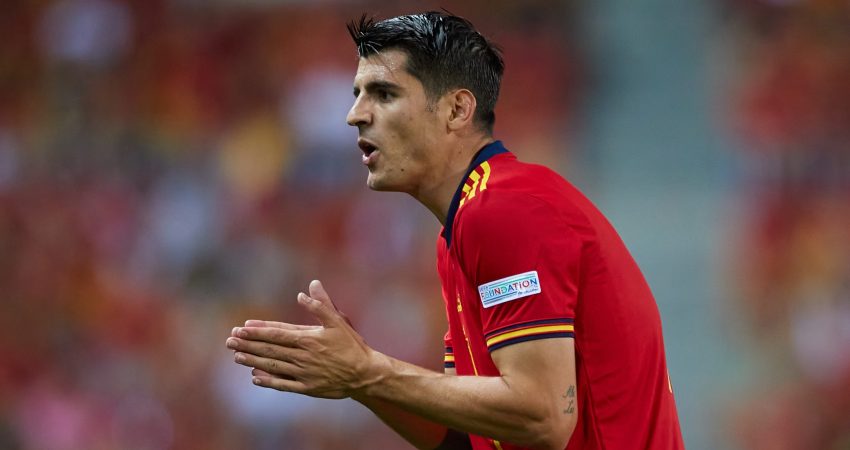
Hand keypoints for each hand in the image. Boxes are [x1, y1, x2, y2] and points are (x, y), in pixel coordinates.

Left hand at [225, 280, 381, 398]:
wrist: (365, 374)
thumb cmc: (352, 346)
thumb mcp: (339, 321)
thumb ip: (321, 305)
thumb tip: (305, 291)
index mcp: (308, 339)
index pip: (276, 333)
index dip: (257, 331)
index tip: (240, 328)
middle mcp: (302, 357)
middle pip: (270, 350)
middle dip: (248, 344)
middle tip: (230, 341)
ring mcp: (303, 374)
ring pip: (273, 366)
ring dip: (253, 361)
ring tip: (237, 356)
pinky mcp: (307, 388)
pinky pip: (283, 385)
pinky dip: (268, 381)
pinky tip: (255, 377)